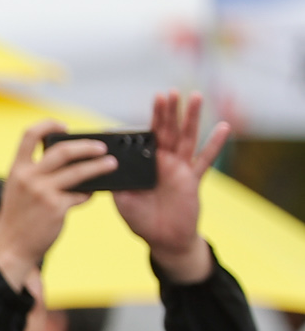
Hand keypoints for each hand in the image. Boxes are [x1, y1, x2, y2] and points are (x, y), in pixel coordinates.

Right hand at [0, 123, 103, 289]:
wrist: (12, 247)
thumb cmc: (18, 219)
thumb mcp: (17, 190)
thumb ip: (34, 174)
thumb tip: (67, 162)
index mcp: (17, 169)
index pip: (29, 135)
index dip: (48, 124)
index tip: (65, 126)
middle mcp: (28, 177)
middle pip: (63, 150)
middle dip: (87, 146)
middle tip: (102, 147)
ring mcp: (42, 192)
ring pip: (79, 171)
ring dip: (99, 166)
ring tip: (112, 164)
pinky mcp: (56, 208)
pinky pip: (81, 195)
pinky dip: (89, 193)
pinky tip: (91, 194)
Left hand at [113, 90, 224, 284]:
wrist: (163, 239)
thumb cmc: (141, 218)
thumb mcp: (122, 198)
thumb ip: (119, 180)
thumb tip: (106, 164)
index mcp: (145, 164)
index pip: (147, 136)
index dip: (150, 119)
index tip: (150, 100)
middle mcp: (163, 162)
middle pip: (167, 131)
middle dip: (167, 111)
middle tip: (168, 92)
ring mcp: (179, 169)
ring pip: (186, 139)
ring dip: (190, 118)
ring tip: (194, 96)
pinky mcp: (192, 180)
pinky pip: (205, 160)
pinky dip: (214, 145)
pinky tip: (224, 127)